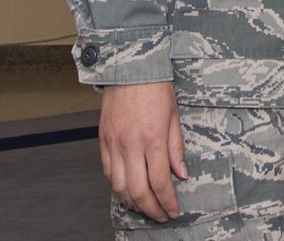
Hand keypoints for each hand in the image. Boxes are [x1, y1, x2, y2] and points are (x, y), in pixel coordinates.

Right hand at [99, 82, 187, 221]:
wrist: (130, 67)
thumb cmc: (155, 87)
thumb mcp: (174, 115)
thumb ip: (176, 148)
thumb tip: (181, 174)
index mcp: (152, 138)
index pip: (160, 182)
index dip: (167, 201)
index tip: (174, 211)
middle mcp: (130, 144)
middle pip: (138, 190)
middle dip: (151, 209)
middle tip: (161, 216)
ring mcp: (114, 143)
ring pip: (119, 186)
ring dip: (133, 202)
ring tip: (146, 206)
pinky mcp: (103, 140)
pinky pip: (108, 172)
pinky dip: (118, 186)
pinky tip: (128, 189)